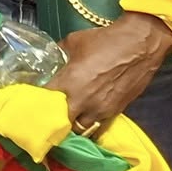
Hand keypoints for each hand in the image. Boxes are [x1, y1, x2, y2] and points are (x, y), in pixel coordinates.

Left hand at [47, 13, 171, 136]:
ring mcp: (101, 110)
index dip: (36, 103)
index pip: (45, 102)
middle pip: (62, 124)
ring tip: (65, 120)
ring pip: (81, 129)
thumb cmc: (105, 40)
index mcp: (70, 83)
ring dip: (72, 126)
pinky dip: (89, 123)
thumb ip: (60, 54)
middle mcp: (84, 102)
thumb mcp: (74, 41)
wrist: (141, 45)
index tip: (31, 102)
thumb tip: (53, 58)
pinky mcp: (116, 112)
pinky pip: (97, 125)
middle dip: (53, 122)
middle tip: (47, 116)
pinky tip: (84, 116)